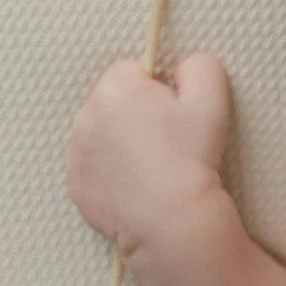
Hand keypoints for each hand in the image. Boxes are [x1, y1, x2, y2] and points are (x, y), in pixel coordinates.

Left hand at [65, 51, 232, 257]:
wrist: (171, 221)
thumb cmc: (191, 160)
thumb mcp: (211, 103)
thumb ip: (201, 67)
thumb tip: (185, 65)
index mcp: (115, 89)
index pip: (131, 70)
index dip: (156, 89)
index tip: (172, 114)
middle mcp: (86, 115)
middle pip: (112, 101)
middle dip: (134, 114)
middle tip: (164, 142)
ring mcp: (76, 152)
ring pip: (100, 134)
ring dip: (119, 142)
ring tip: (149, 166)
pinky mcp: (74, 184)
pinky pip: (91, 167)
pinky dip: (109, 172)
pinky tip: (135, 185)